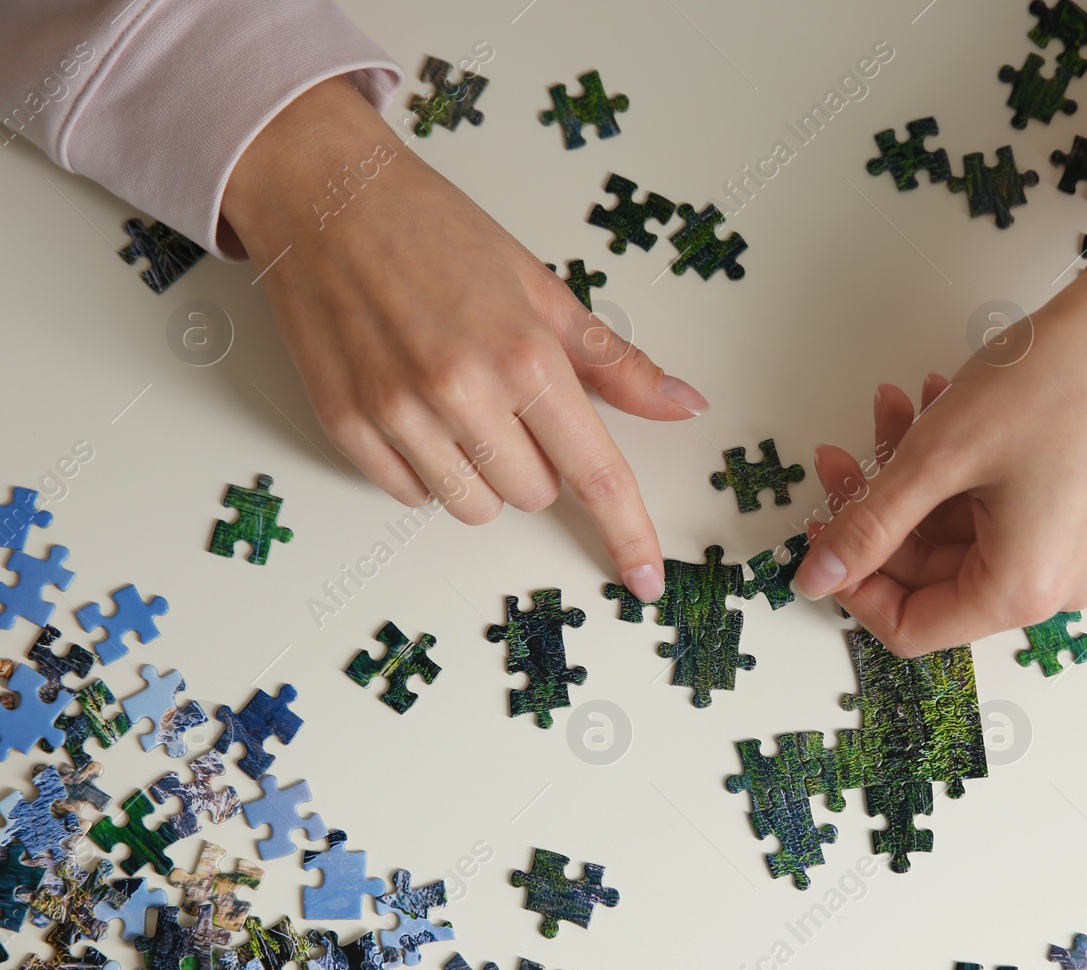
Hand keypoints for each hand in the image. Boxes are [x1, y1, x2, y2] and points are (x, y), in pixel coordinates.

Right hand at [221, 77, 704, 601]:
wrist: (326, 195)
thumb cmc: (436, 232)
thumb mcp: (542, 289)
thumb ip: (614, 362)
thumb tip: (685, 405)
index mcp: (525, 356)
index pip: (595, 473)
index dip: (628, 532)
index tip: (645, 580)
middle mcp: (463, 393)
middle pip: (533, 495)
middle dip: (536, 462)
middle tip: (510, 398)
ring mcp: (397, 413)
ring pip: (473, 507)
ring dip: (482, 475)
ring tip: (461, 403)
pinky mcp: (346, 425)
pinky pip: (409, 495)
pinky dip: (424, 470)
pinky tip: (415, 410)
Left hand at [798, 291, 1086, 657]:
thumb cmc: (1057, 382)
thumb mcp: (936, 458)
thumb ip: (869, 525)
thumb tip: (817, 577)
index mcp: (1021, 591)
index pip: (912, 627)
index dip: (854, 584)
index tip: (822, 534)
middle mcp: (1048, 584)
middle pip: (927, 575)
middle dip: (877, 510)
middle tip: (841, 457)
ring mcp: (1060, 546)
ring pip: (949, 529)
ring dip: (910, 473)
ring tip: (890, 408)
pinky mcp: (1064, 509)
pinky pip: (984, 505)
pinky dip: (950, 463)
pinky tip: (932, 404)